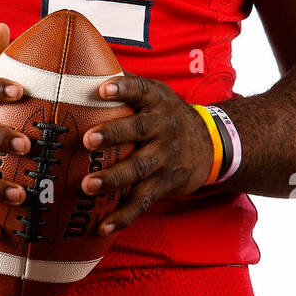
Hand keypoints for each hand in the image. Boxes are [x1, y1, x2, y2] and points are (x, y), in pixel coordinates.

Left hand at [80, 75, 214, 234]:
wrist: (212, 145)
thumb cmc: (168, 115)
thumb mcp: (157, 94)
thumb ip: (127, 86)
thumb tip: (82, 69)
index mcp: (158, 102)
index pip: (141, 90)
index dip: (123, 88)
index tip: (103, 88)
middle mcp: (164, 128)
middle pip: (138, 130)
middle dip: (113, 134)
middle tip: (88, 139)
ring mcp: (166, 157)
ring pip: (139, 168)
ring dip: (113, 178)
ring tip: (88, 185)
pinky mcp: (166, 184)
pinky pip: (143, 200)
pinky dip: (123, 215)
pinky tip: (102, 226)